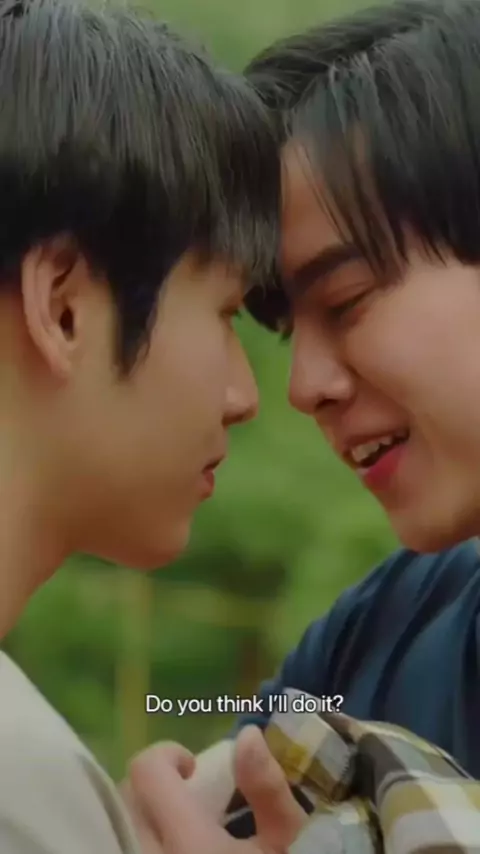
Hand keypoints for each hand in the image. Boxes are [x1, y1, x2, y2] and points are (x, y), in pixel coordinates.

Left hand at [126, 726, 305, 853]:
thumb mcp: (284, 841)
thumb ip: (267, 789)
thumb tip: (248, 735)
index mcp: (187, 842)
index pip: (146, 772)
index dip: (167, 755)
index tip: (190, 768)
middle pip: (125, 795)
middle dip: (152, 785)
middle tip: (184, 797)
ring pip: (117, 824)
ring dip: (141, 811)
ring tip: (173, 824)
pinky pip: (118, 844)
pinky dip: (132, 836)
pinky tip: (164, 843)